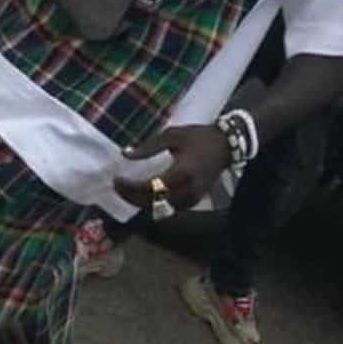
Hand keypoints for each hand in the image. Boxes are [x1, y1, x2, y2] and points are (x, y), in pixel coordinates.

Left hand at [113, 125, 230, 211]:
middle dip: (131, 197)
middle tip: (117, 186)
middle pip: (153, 202)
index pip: (151, 187)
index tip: (116, 179)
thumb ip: (148, 147)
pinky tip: (143, 196)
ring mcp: (192, 197)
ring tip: (126, 191)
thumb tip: (125, 154)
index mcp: (182, 172)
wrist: (226, 145)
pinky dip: (154, 204)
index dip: (131, 187)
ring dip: (142, 202)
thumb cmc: (198, 137)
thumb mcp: (172, 135)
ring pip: (161, 208)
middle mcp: (188, 189)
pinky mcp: (194, 200)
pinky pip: (170, 208)